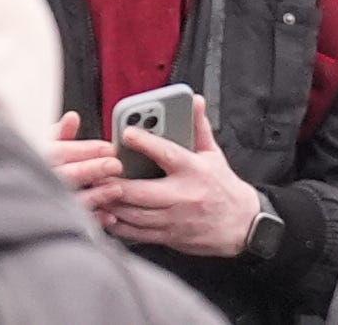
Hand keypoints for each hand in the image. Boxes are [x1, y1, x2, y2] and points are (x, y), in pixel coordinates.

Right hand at [49, 111, 125, 222]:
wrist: (24, 200)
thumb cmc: (38, 166)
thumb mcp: (46, 145)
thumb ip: (61, 133)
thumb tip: (74, 117)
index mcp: (40, 157)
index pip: (61, 151)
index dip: (86, 149)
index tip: (109, 148)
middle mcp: (42, 178)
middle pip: (69, 173)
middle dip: (94, 168)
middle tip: (116, 165)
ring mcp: (49, 200)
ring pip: (74, 198)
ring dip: (97, 194)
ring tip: (117, 189)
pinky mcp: (57, 220)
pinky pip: (78, 220)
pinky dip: (95, 218)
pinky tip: (110, 216)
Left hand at [104, 95, 259, 257]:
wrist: (244, 226)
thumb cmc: (223, 187)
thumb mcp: (213, 154)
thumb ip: (198, 127)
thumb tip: (194, 101)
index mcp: (194, 171)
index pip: (167, 154)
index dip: (145, 142)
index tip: (126, 133)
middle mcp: (183, 196)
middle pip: (142, 191)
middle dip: (115, 183)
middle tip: (96, 171)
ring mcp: (175, 219)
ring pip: (136, 214)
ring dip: (112, 204)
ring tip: (94, 191)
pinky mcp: (170, 236)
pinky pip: (139, 233)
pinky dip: (119, 225)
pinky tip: (105, 214)